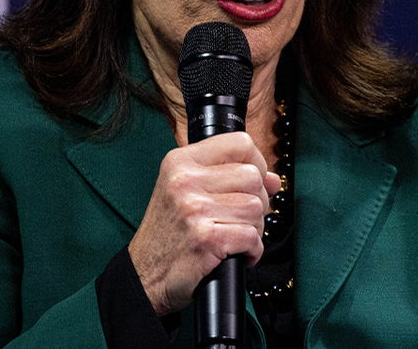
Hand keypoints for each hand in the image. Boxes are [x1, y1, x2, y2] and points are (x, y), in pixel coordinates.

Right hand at [128, 132, 281, 315]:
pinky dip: (252, 250)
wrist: (144, 274)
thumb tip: (273, 179)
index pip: (239, 143)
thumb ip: (229, 177)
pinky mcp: (205, 238)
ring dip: (255, 228)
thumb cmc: (168, 234)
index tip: (255, 181)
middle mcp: (185, 181)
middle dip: (258, 200)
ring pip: (255, 208)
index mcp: (181, 162)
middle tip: (242, 217)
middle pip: (253, 177)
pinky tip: (237, 254)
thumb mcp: (187, 192)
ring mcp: (194, 209)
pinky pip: (251, 237)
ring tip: (236, 236)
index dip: (257, 162)